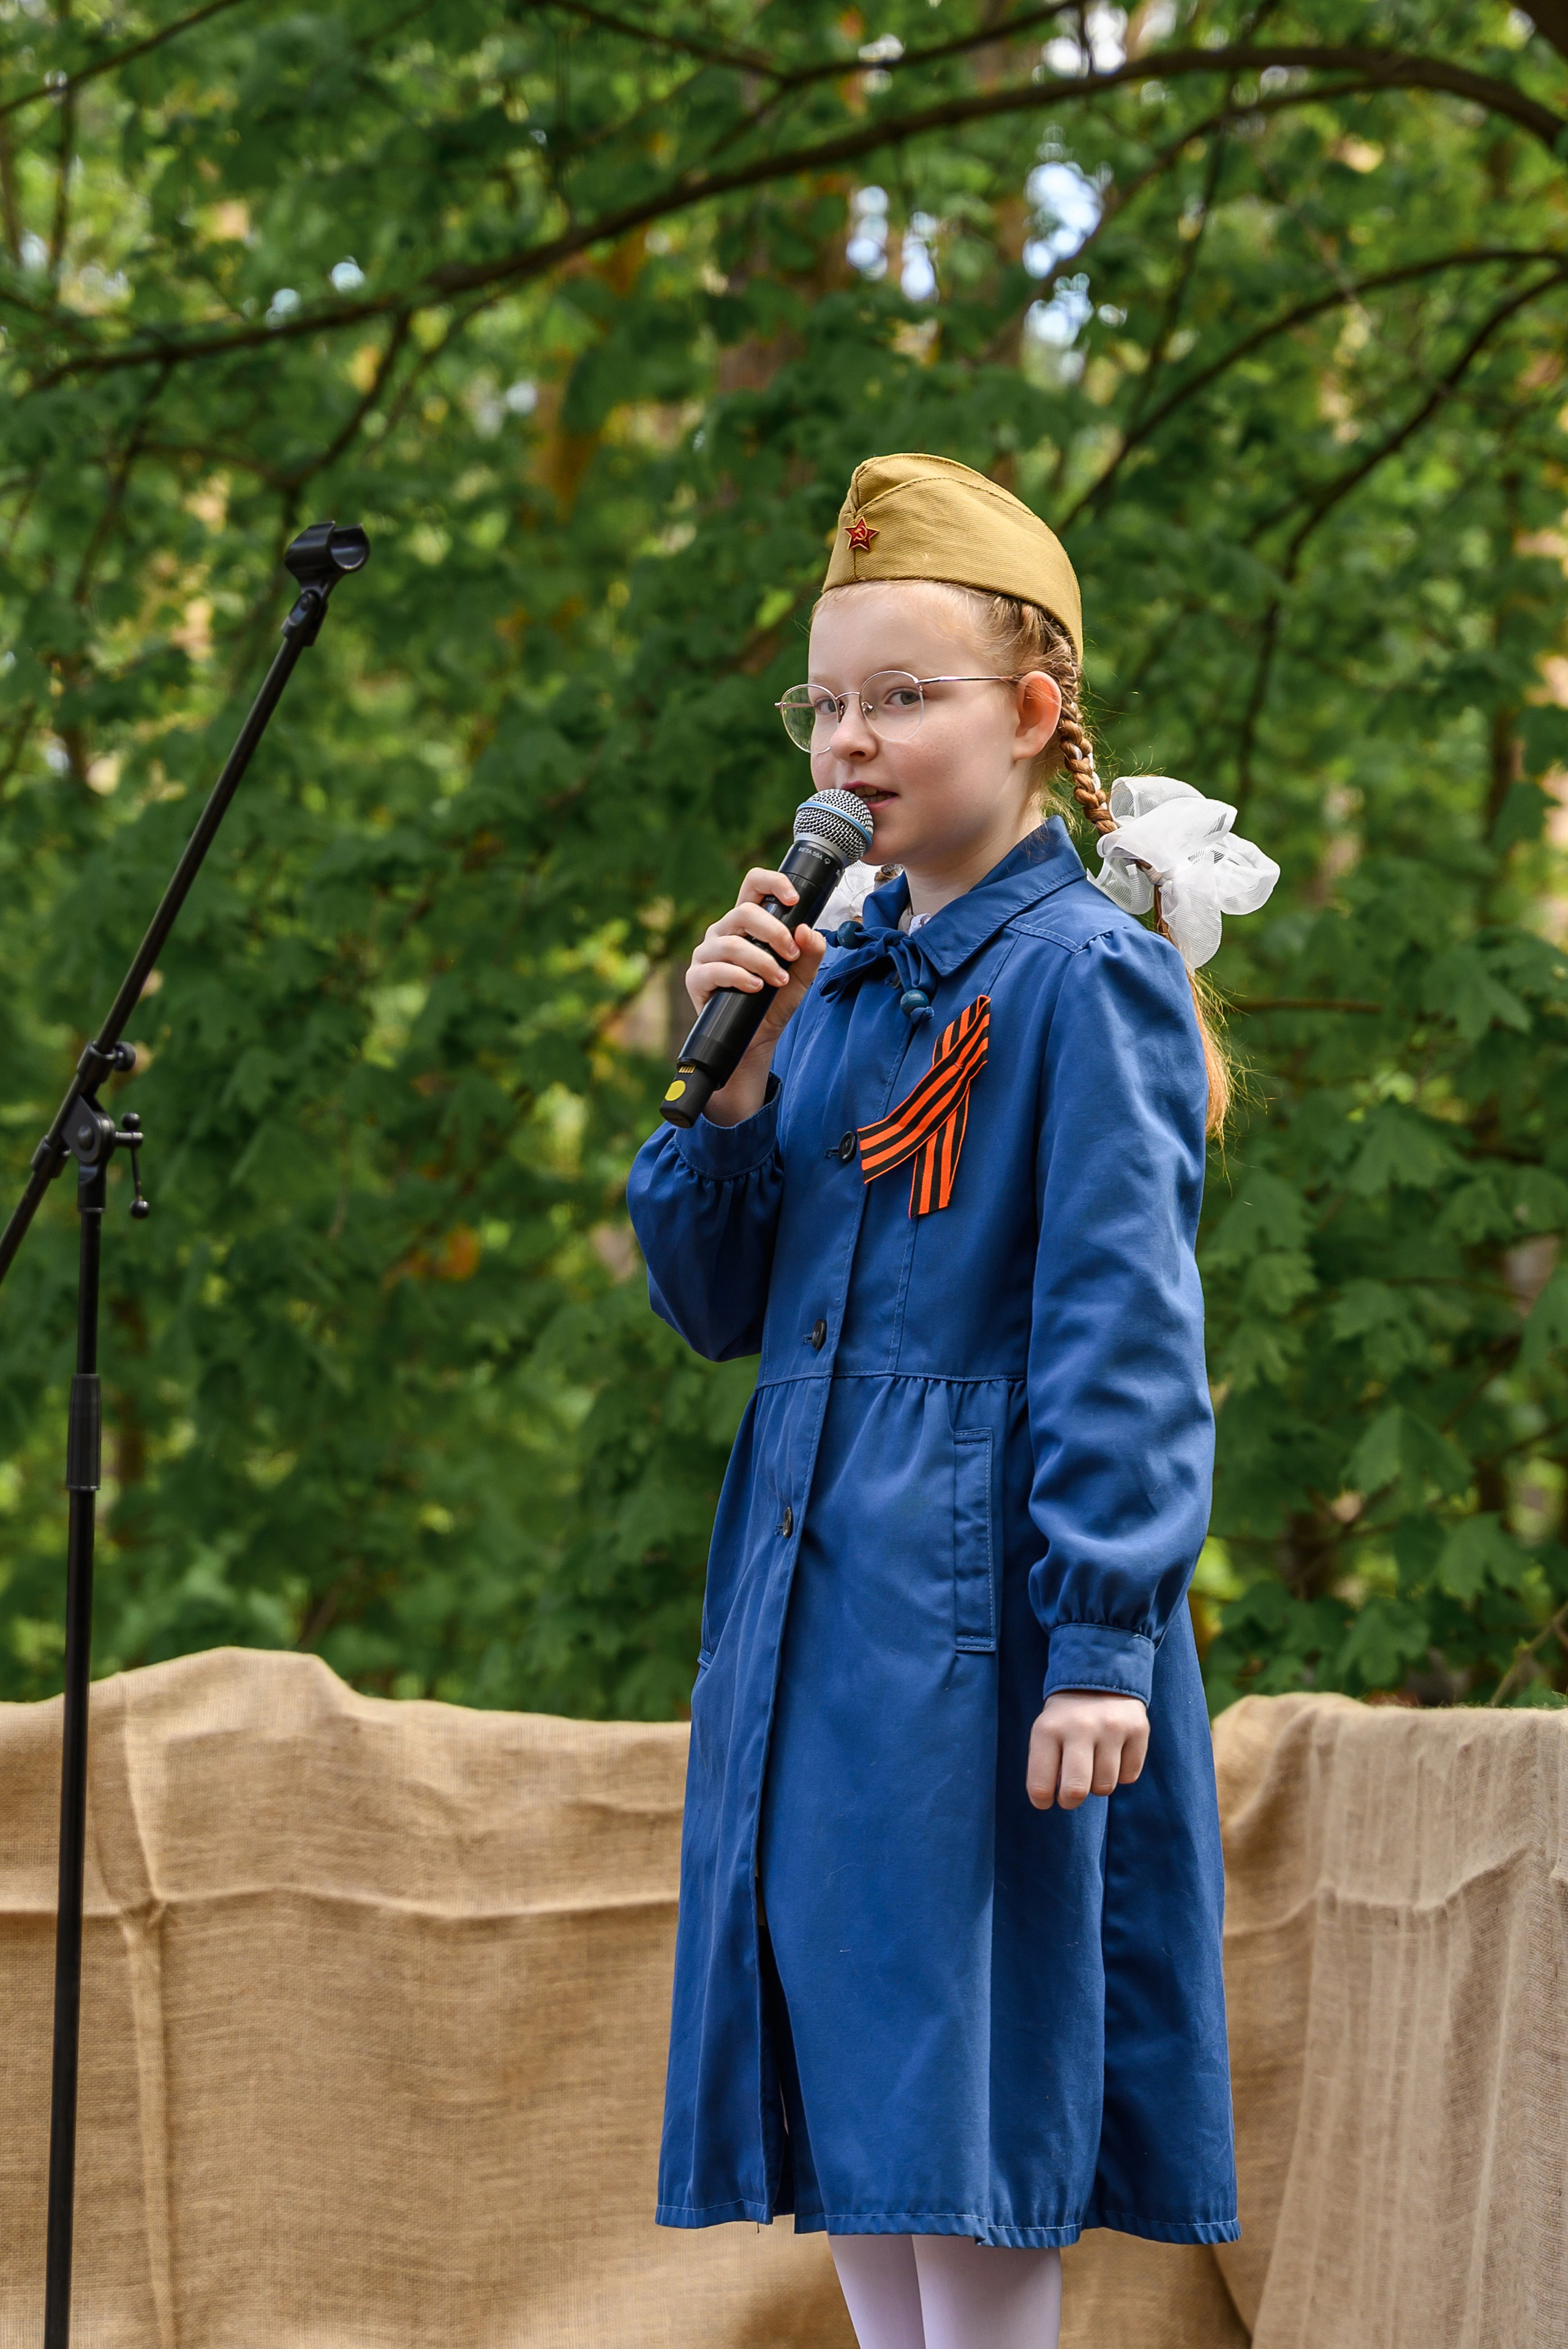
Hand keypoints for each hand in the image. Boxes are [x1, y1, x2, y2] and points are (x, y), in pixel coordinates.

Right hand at [685, 867, 826, 1124]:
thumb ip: (811, 952)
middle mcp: (723, 932)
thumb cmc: (775, 1000)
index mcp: (746, 923)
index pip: (753, 886)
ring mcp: (706, 954)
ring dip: (761, 961)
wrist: (757, 1038)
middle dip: (774, 932)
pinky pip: (715, 970)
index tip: (794, 899)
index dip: (773, 883)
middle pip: (744, 912)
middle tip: (792, 954)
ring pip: (731, 943)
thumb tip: (807, 931)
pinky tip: (756, 987)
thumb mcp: (802, 976)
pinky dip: (739, 977)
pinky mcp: (696, 978)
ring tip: (779, 980)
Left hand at [1026, 1691, 1148, 1811]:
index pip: (1041, 1785)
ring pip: (1105, 1786)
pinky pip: (1129, 1776)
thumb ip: (1046, 1765)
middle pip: (1076, 1790)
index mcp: (1048, 1729)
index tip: (1047, 1799)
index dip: (1043, 1801)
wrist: (1101, 1677)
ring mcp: (1111, 1728)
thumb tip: (1055, 1799)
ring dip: (1098, 1783)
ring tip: (1093, 1762)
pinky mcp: (1137, 1730)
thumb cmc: (1067, 1718)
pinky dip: (1121, 1772)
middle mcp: (1080, 1727)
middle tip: (1071, 1794)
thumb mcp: (1046, 1732)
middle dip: (1071, 1800)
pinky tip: (1114, 1752)